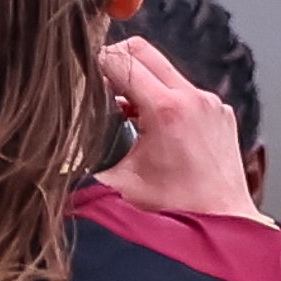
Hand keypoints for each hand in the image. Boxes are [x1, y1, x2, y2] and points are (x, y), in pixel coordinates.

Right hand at [99, 36, 264, 223]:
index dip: (95, 64)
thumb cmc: (176, 211)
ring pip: (166, 71)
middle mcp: (193, 99)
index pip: (120, 61)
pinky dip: (166, 100)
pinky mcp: (221, 113)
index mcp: (167, 109)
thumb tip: (57, 148)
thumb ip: (87, 160)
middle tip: (100, 84)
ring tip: (125, 115)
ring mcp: (211, 104)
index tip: (83, 78)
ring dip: (142, 83)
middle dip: (117, 62)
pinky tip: (154, 128)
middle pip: (144, 51)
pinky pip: (186, 91)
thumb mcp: (119, 184)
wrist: (223, 228)